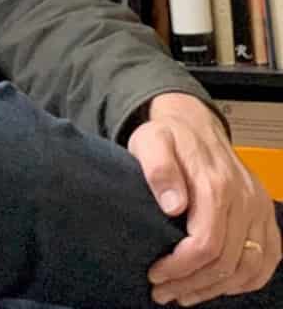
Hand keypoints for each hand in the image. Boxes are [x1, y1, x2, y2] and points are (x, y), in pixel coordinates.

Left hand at [128, 91, 280, 305]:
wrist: (194, 125)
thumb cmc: (169, 137)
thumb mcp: (150, 142)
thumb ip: (158, 169)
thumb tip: (173, 205)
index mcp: (217, 184)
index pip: (206, 244)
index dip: (181, 267)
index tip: (156, 275)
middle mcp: (245, 200)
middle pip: (225, 262)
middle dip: (191, 283)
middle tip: (163, 292)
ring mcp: (259, 210)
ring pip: (247, 269)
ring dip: (215, 289)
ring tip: (183, 294)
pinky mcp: (265, 218)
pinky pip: (267, 261)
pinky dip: (244, 281)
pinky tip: (218, 286)